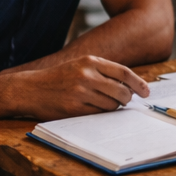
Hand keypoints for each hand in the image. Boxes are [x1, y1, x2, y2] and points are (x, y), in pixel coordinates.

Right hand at [6, 54, 149, 119]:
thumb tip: (129, 86)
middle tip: (125, 102)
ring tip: (103, 104)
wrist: (30, 88)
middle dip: (127, 99)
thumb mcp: (80, 66)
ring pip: (111, 105)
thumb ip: (102, 72)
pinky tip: (92, 109)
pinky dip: (100, 114)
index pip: (124, 72)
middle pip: (121, 91)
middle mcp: (87, 75)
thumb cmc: (58, 78)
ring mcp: (81, 92)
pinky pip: (98, 114)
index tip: (146, 91)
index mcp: (90, 61)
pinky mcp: (74, 107)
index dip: (138, 83)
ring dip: (113, 108)